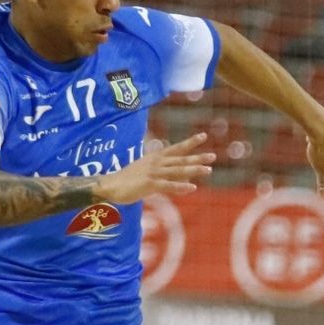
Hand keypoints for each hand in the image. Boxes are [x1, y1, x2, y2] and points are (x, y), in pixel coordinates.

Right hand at [95, 133, 214, 202]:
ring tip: (209, 170)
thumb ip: (164, 172)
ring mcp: (153, 173)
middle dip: (197, 157)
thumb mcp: (147, 172)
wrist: (110, 185)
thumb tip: (181, 175)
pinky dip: (181, 186)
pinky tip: (192, 187)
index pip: (176, 148)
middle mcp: (156, 163)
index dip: (190, 142)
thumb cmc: (128, 180)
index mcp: (155, 158)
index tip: (203, 136)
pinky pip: (168, 185)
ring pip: (177, 170)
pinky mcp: (149, 184)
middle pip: (180, 159)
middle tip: (213, 156)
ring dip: (193, 170)